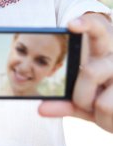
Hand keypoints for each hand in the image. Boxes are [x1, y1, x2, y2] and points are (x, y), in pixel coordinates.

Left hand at [39, 13, 112, 132]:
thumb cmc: (101, 98)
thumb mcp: (83, 98)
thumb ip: (64, 101)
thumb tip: (41, 109)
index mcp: (102, 46)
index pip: (98, 27)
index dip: (86, 24)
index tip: (71, 25)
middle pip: (90, 73)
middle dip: (81, 96)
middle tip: (84, 102)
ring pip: (100, 101)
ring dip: (95, 112)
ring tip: (102, 109)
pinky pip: (107, 111)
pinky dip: (105, 121)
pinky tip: (112, 117)